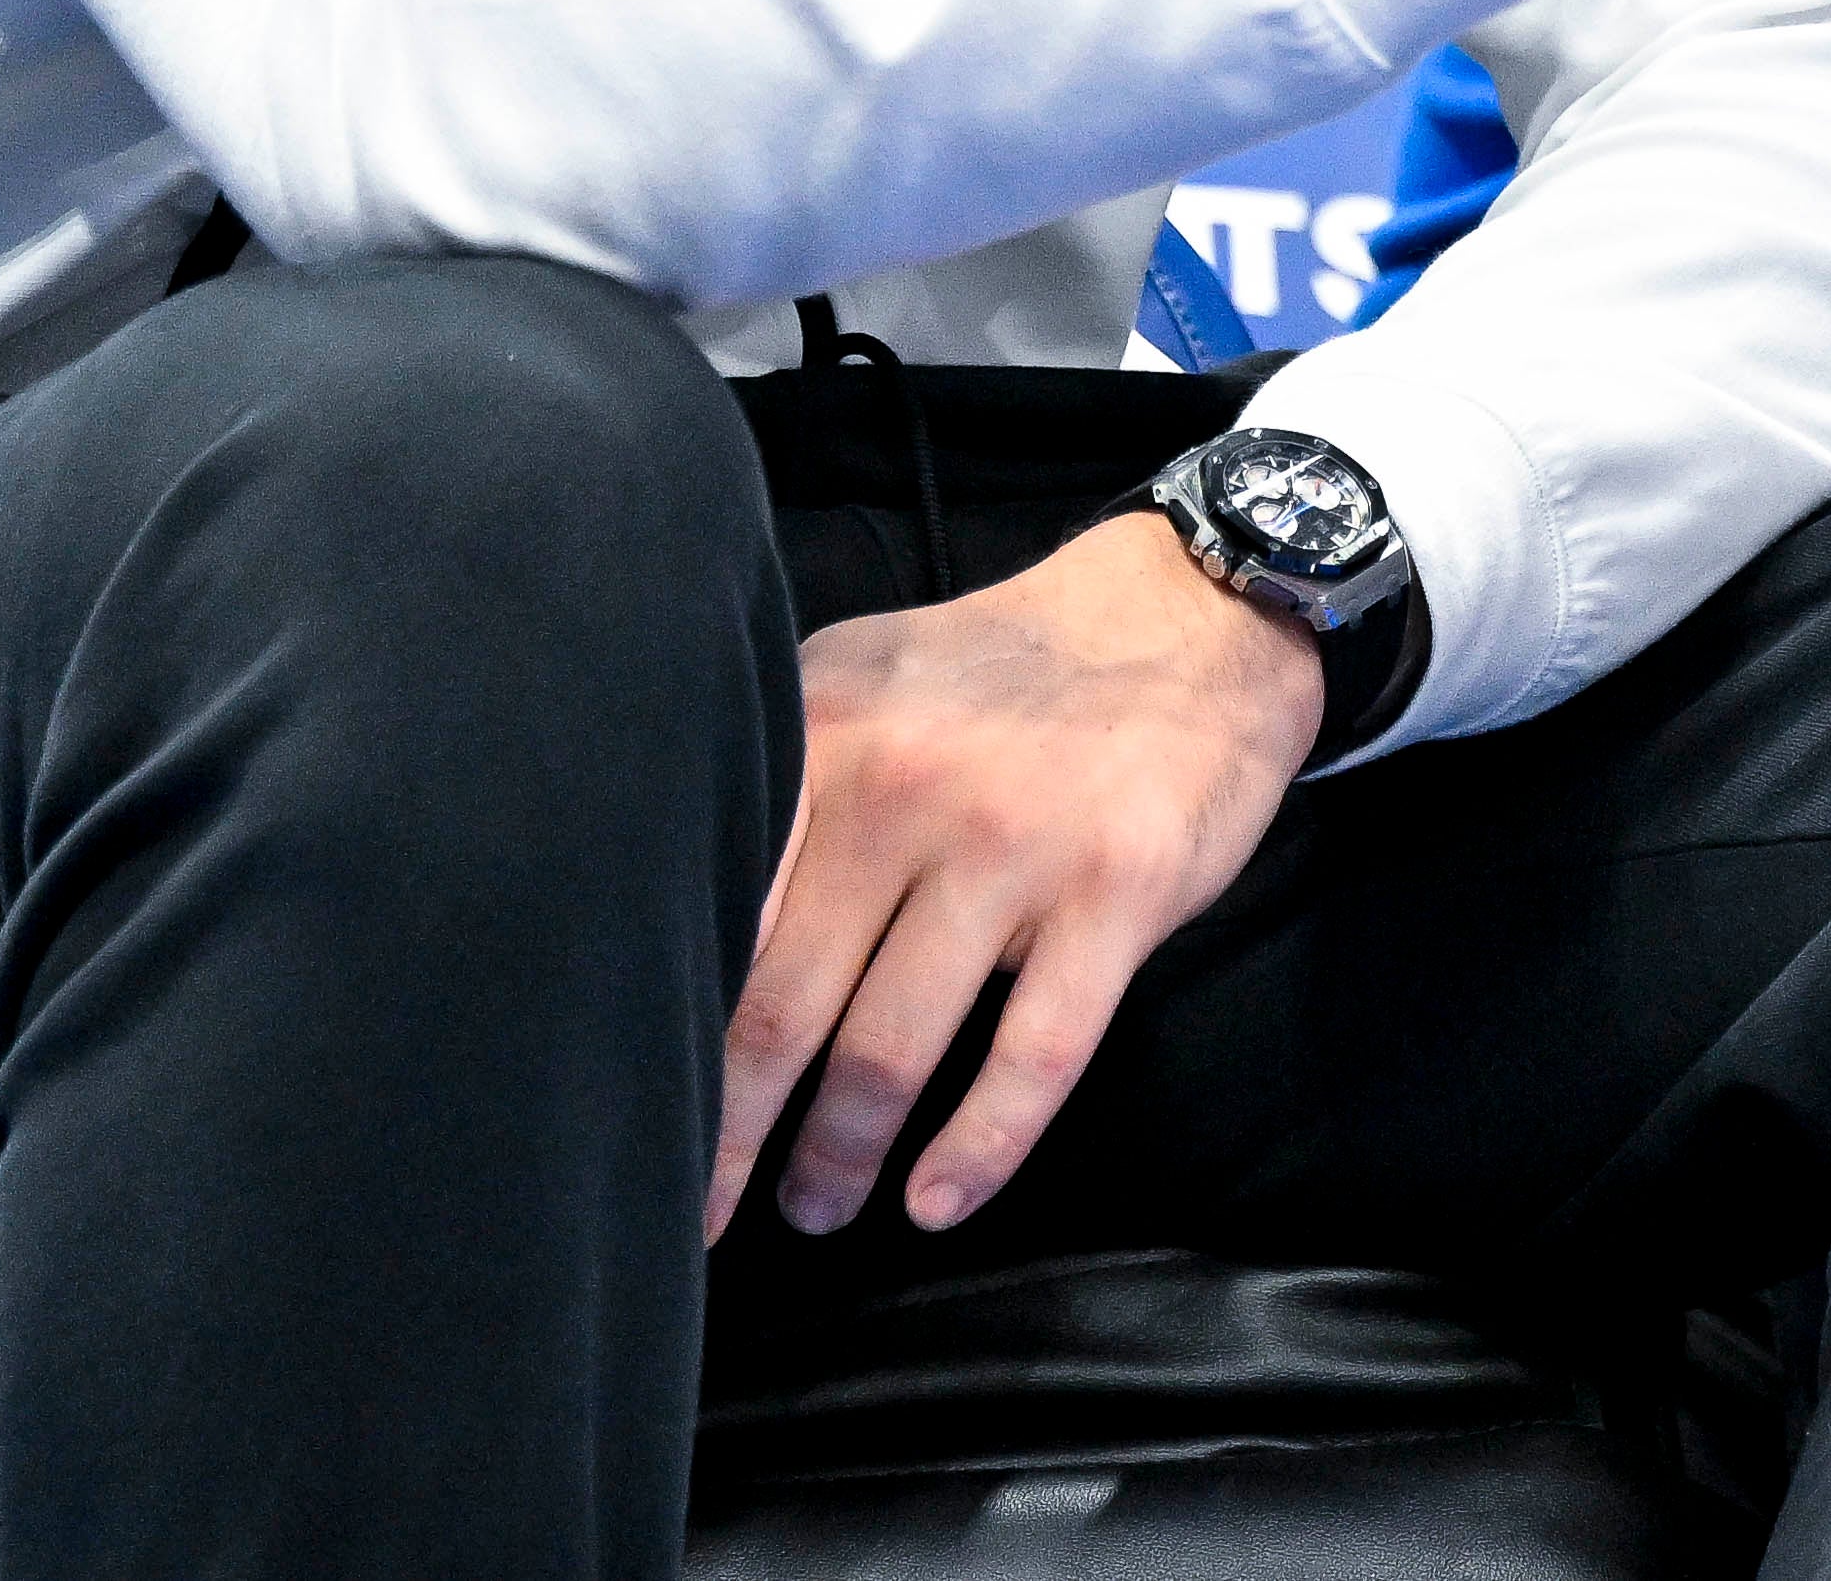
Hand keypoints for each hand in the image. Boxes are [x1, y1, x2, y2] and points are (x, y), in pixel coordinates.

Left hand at [714, 518, 1320, 1244]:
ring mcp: (1015, 850)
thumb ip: (782, 782)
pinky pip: (1030, 1060)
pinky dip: (975, 1150)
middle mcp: (904, 791)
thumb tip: (684, 917)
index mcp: (825, 736)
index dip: (669, 1027)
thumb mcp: (867, 682)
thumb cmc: (1004, 675)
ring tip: (815, 1205)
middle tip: (706, 1213)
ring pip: (892, 1048)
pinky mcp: (1114, 900)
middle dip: (733, 1130)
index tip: (641, 1106)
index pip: (718, 911)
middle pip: (785, 1002)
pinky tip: (935, 1202)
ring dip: (842, 1153)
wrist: (1188, 617)